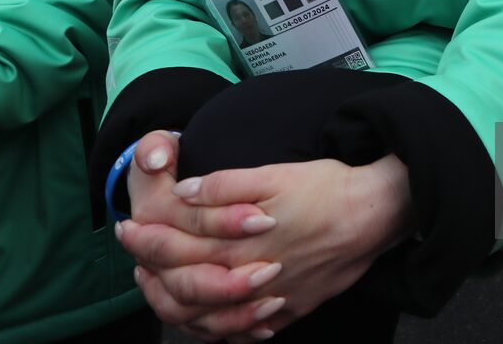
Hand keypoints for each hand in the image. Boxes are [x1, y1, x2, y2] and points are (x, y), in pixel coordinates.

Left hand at [120, 136, 413, 338]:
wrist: (377, 214)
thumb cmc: (326, 188)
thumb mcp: (274, 175)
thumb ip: (225, 186)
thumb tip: (183, 193)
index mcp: (240, 242)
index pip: (177, 248)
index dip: (145, 238)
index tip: (126, 226)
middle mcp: (250, 277)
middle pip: (186, 285)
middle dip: (152, 270)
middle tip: (134, 254)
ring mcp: (271, 300)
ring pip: (210, 318)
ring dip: (178, 304)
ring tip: (160, 285)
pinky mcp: (291, 310)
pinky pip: (245, 332)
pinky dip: (220, 329)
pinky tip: (210, 318)